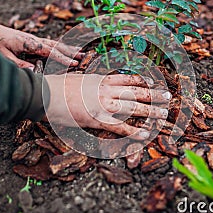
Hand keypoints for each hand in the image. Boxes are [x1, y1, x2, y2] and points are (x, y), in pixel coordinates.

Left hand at [0, 22, 83, 68]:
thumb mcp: (3, 56)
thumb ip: (18, 63)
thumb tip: (33, 70)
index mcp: (30, 43)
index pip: (50, 52)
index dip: (63, 58)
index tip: (74, 64)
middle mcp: (35, 40)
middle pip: (56, 46)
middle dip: (70, 52)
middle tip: (83, 57)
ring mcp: (35, 39)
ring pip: (55, 44)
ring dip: (68, 49)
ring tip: (80, 53)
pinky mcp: (33, 40)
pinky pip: (50, 44)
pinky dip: (60, 47)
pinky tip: (65, 50)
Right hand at [44, 74, 171, 139]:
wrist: (46, 93)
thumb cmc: (57, 86)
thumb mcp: (77, 79)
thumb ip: (89, 82)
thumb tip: (92, 84)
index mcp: (101, 79)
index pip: (127, 78)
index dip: (142, 80)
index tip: (152, 82)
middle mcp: (106, 90)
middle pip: (136, 91)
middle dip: (154, 94)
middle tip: (167, 97)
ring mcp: (104, 104)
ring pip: (134, 107)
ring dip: (151, 111)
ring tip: (164, 114)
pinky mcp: (98, 119)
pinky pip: (121, 126)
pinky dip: (135, 131)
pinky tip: (146, 134)